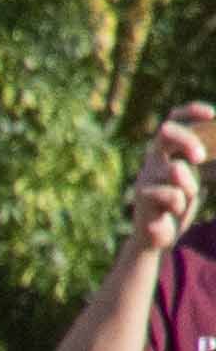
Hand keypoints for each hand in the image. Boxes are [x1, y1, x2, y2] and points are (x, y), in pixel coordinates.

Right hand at [136, 105, 211, 252]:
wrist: (155, 238)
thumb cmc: (178, 205)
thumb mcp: (193, 177)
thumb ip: (201, 160)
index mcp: (166, 151)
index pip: (174, 119)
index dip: (191, 112)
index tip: (212, 115)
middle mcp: (153, 160)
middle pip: (166, 132)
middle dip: (187, 140)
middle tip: (201, 158)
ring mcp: (146, 177)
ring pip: (176, 168)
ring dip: (190, 186)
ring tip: (184, 200)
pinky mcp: (142, 197)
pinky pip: (173, 195)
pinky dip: (180, 205)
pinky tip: (171, 213)